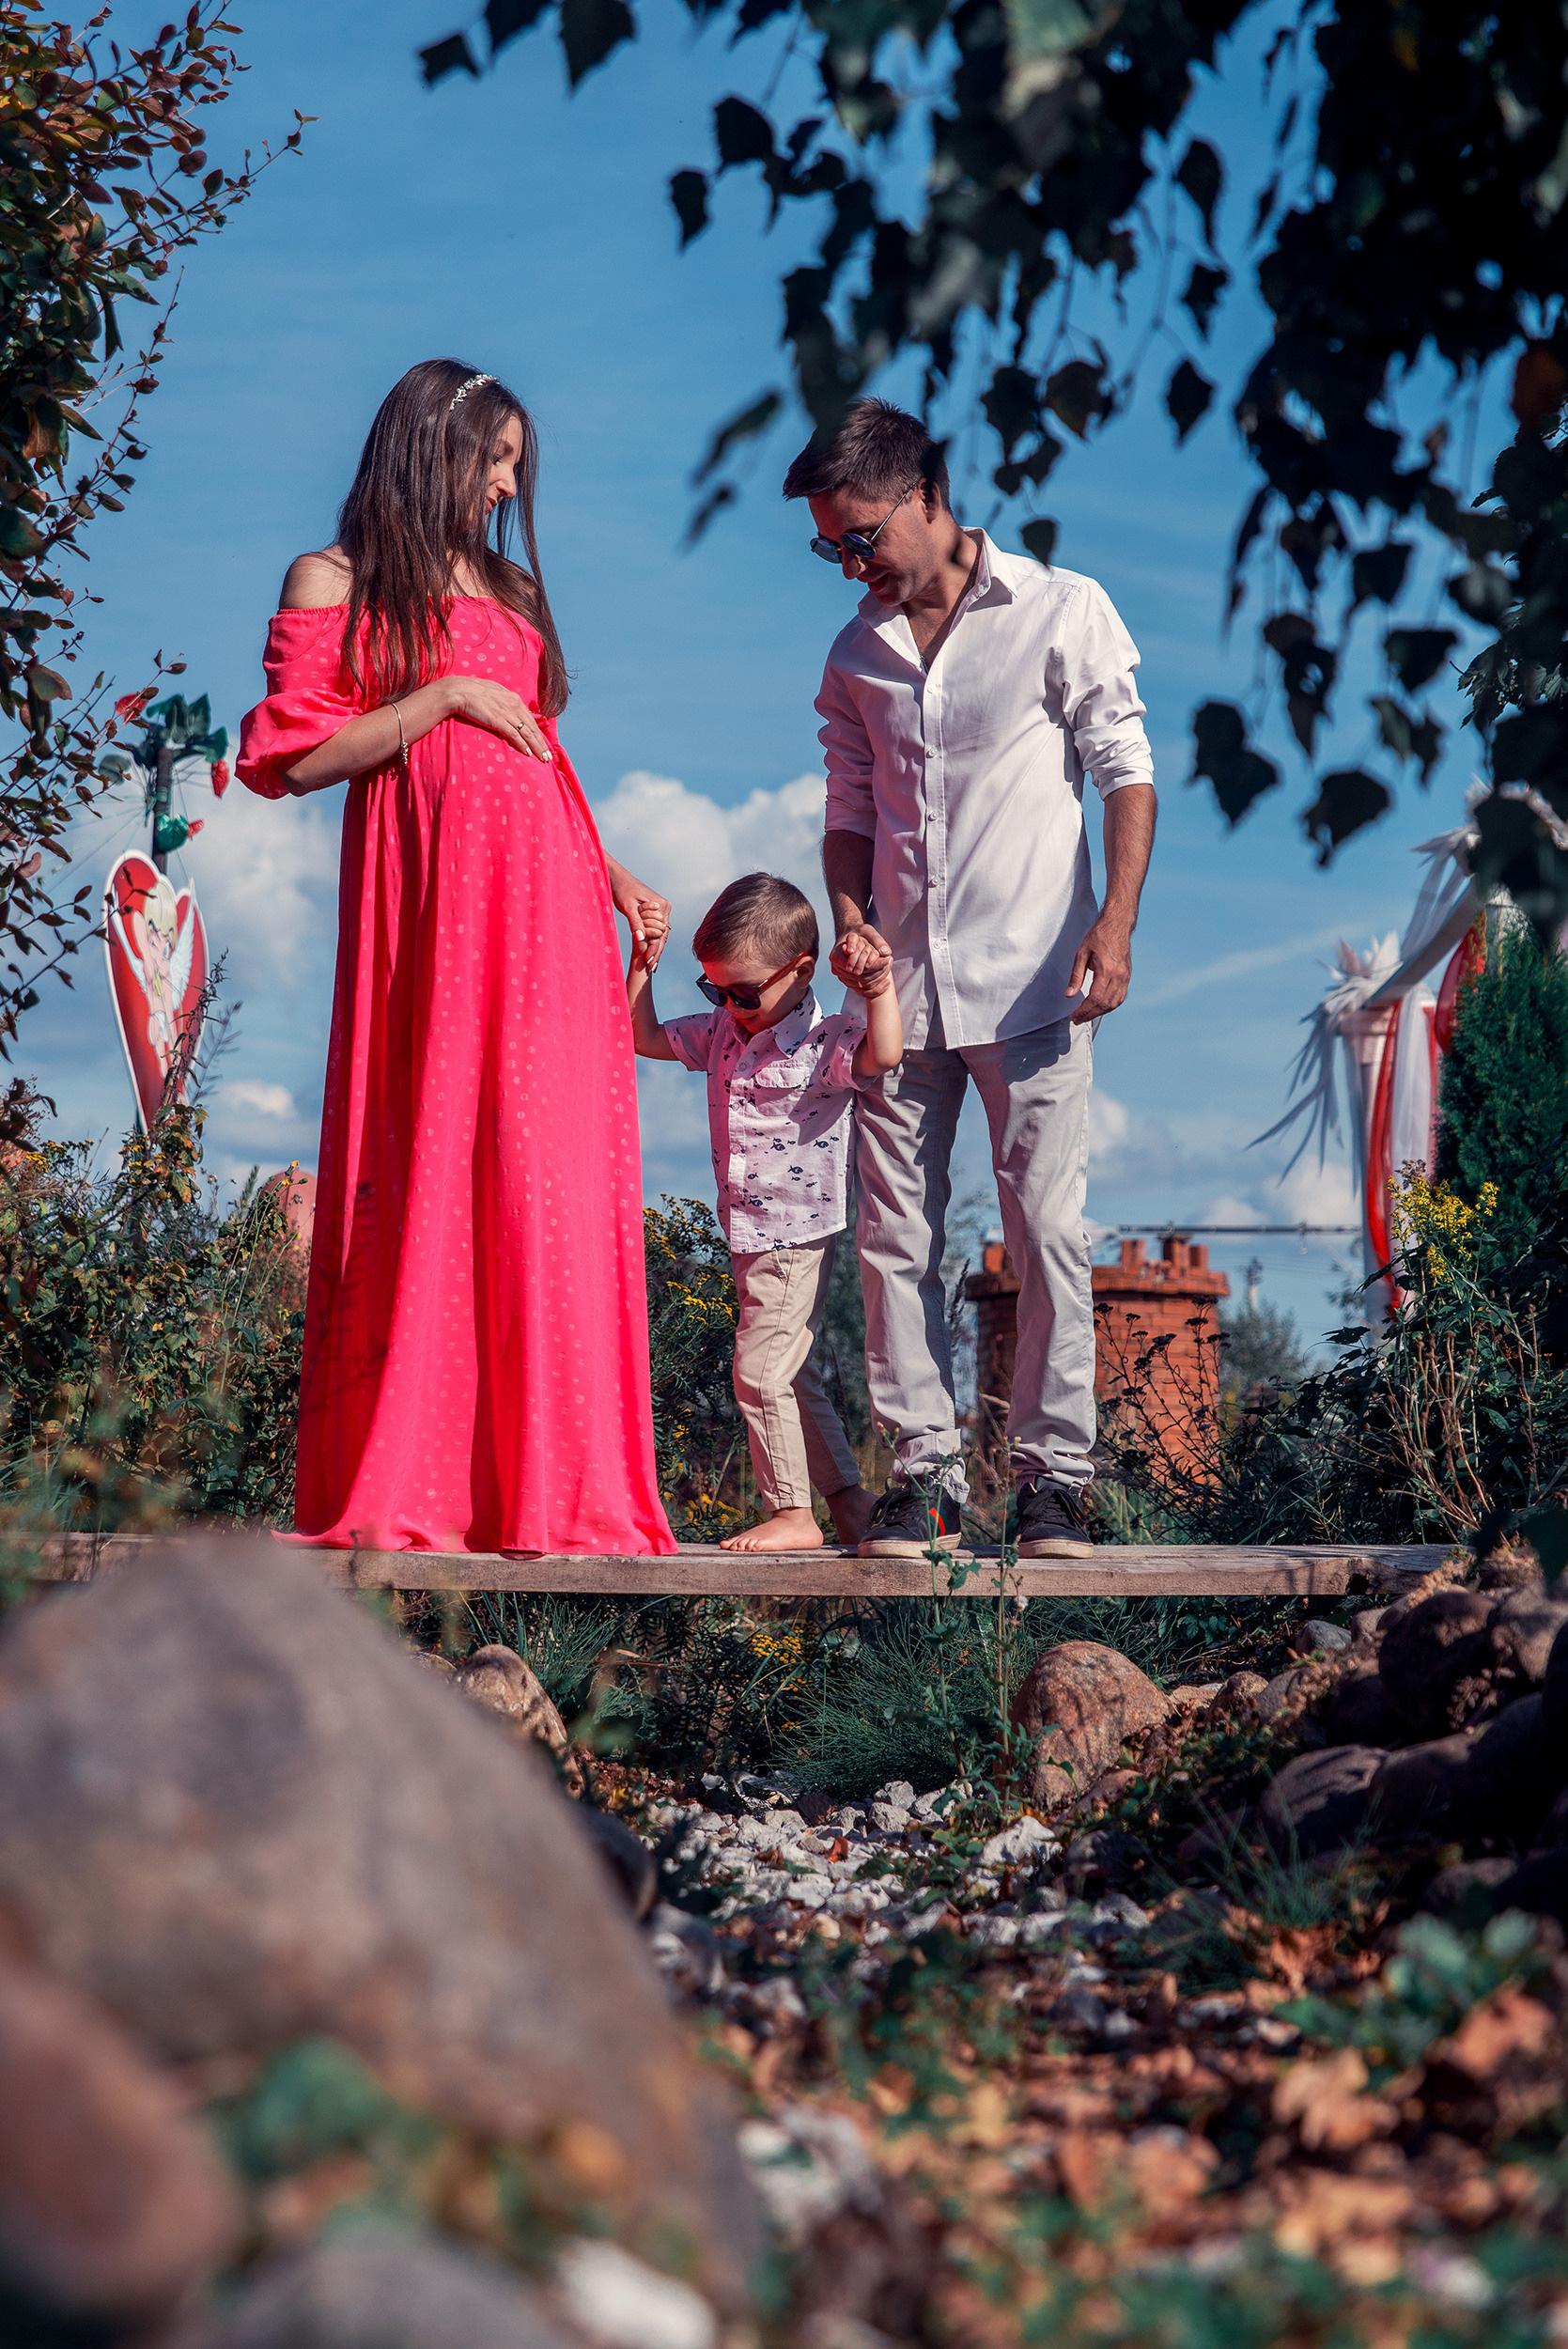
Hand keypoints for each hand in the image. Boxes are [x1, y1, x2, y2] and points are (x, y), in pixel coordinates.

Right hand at [444, 674, 554, 764]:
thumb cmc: (472, 692)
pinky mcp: (498, 720)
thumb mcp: (493, 693)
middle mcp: (514, 704)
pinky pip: (514, 735)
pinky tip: (528, 753)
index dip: (538, 733)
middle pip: (533, 728)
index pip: (531, 719)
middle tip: (548, 757)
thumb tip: (509, 709)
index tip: (543, 745)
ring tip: (543, 759)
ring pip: (527, 733)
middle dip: (542, 744)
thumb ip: (503, 702)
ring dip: (536, 747)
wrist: (459, 690)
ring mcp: (507, 713)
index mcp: (514, 698)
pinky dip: (523, 745)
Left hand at [606, 857, 671, 971]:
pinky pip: (654, 928)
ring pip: (659, 933)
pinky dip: (651, 940)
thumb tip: (640, 939)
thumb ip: (635, 923)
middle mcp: (665, 907)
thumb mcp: (628, 907)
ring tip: (651, 965)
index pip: (661, 933)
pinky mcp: (655, 911)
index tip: (649, 963)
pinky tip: (648, 952)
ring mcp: (661, 909)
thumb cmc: (622, 890)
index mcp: (662, 906)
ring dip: (655, 948)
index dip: (655, 950)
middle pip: (662, 935)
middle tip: (652, 969)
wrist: (618, 878)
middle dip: (656, 951)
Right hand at [830, 921, 891, 994]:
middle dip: (877, 971)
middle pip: (860, 977)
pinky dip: (876, 989)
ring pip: (863, 985)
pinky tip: (887, 982)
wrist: (852, 937)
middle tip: (890, 962)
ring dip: (878, 979)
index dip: (873, 964)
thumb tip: (886, 951)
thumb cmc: (858, 932)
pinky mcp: (849, 982)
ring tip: (890, 968)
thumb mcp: (867, 930)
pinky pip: (863, 991)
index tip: (887, 960)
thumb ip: (876, 939)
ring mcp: (842, 977)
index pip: (856, 965)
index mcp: (836, 956)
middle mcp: (837, 968)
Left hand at [1067, 914, 1132, 1023]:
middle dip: (1089, 1015)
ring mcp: (1125, 977)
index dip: (1083, 1011)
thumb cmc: (1098, 936)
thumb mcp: (1081, 953)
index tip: (1073, 1016)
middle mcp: (1119, 976)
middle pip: (1104, 1004)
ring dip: (1100, 1012)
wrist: (1117, 924)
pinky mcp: (1127, 976)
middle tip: (1077, 1019)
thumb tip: (1069, 995)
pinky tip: (1100, 1007)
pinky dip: (1110, 1006)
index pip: (1095, 998)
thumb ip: (1076, 976)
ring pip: (1114, 1003)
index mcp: (1107, 970)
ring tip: (1086, 1015)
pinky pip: (1120, 997)